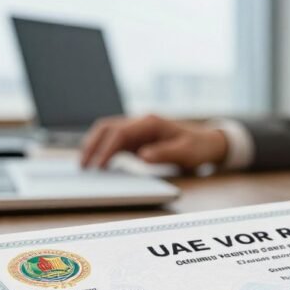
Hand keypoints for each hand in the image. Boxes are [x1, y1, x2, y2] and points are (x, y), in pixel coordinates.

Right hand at [79, 114, 228, 171]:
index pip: (120, 133)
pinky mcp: (136, 139)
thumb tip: (142, 156)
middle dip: (92, 145)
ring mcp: (137, 130)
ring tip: (84, 165)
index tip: (98, 166)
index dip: (106, 149)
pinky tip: (96, 164)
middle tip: (83, 165)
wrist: (206, 142)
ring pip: (107, 132)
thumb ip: (164, 153)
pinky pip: (113, 141)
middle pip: (107, 128)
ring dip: (93, 146)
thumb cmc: (197, 147)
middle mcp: (140, 123)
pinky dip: (102, 150)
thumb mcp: (185, 152)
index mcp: (150, 123)